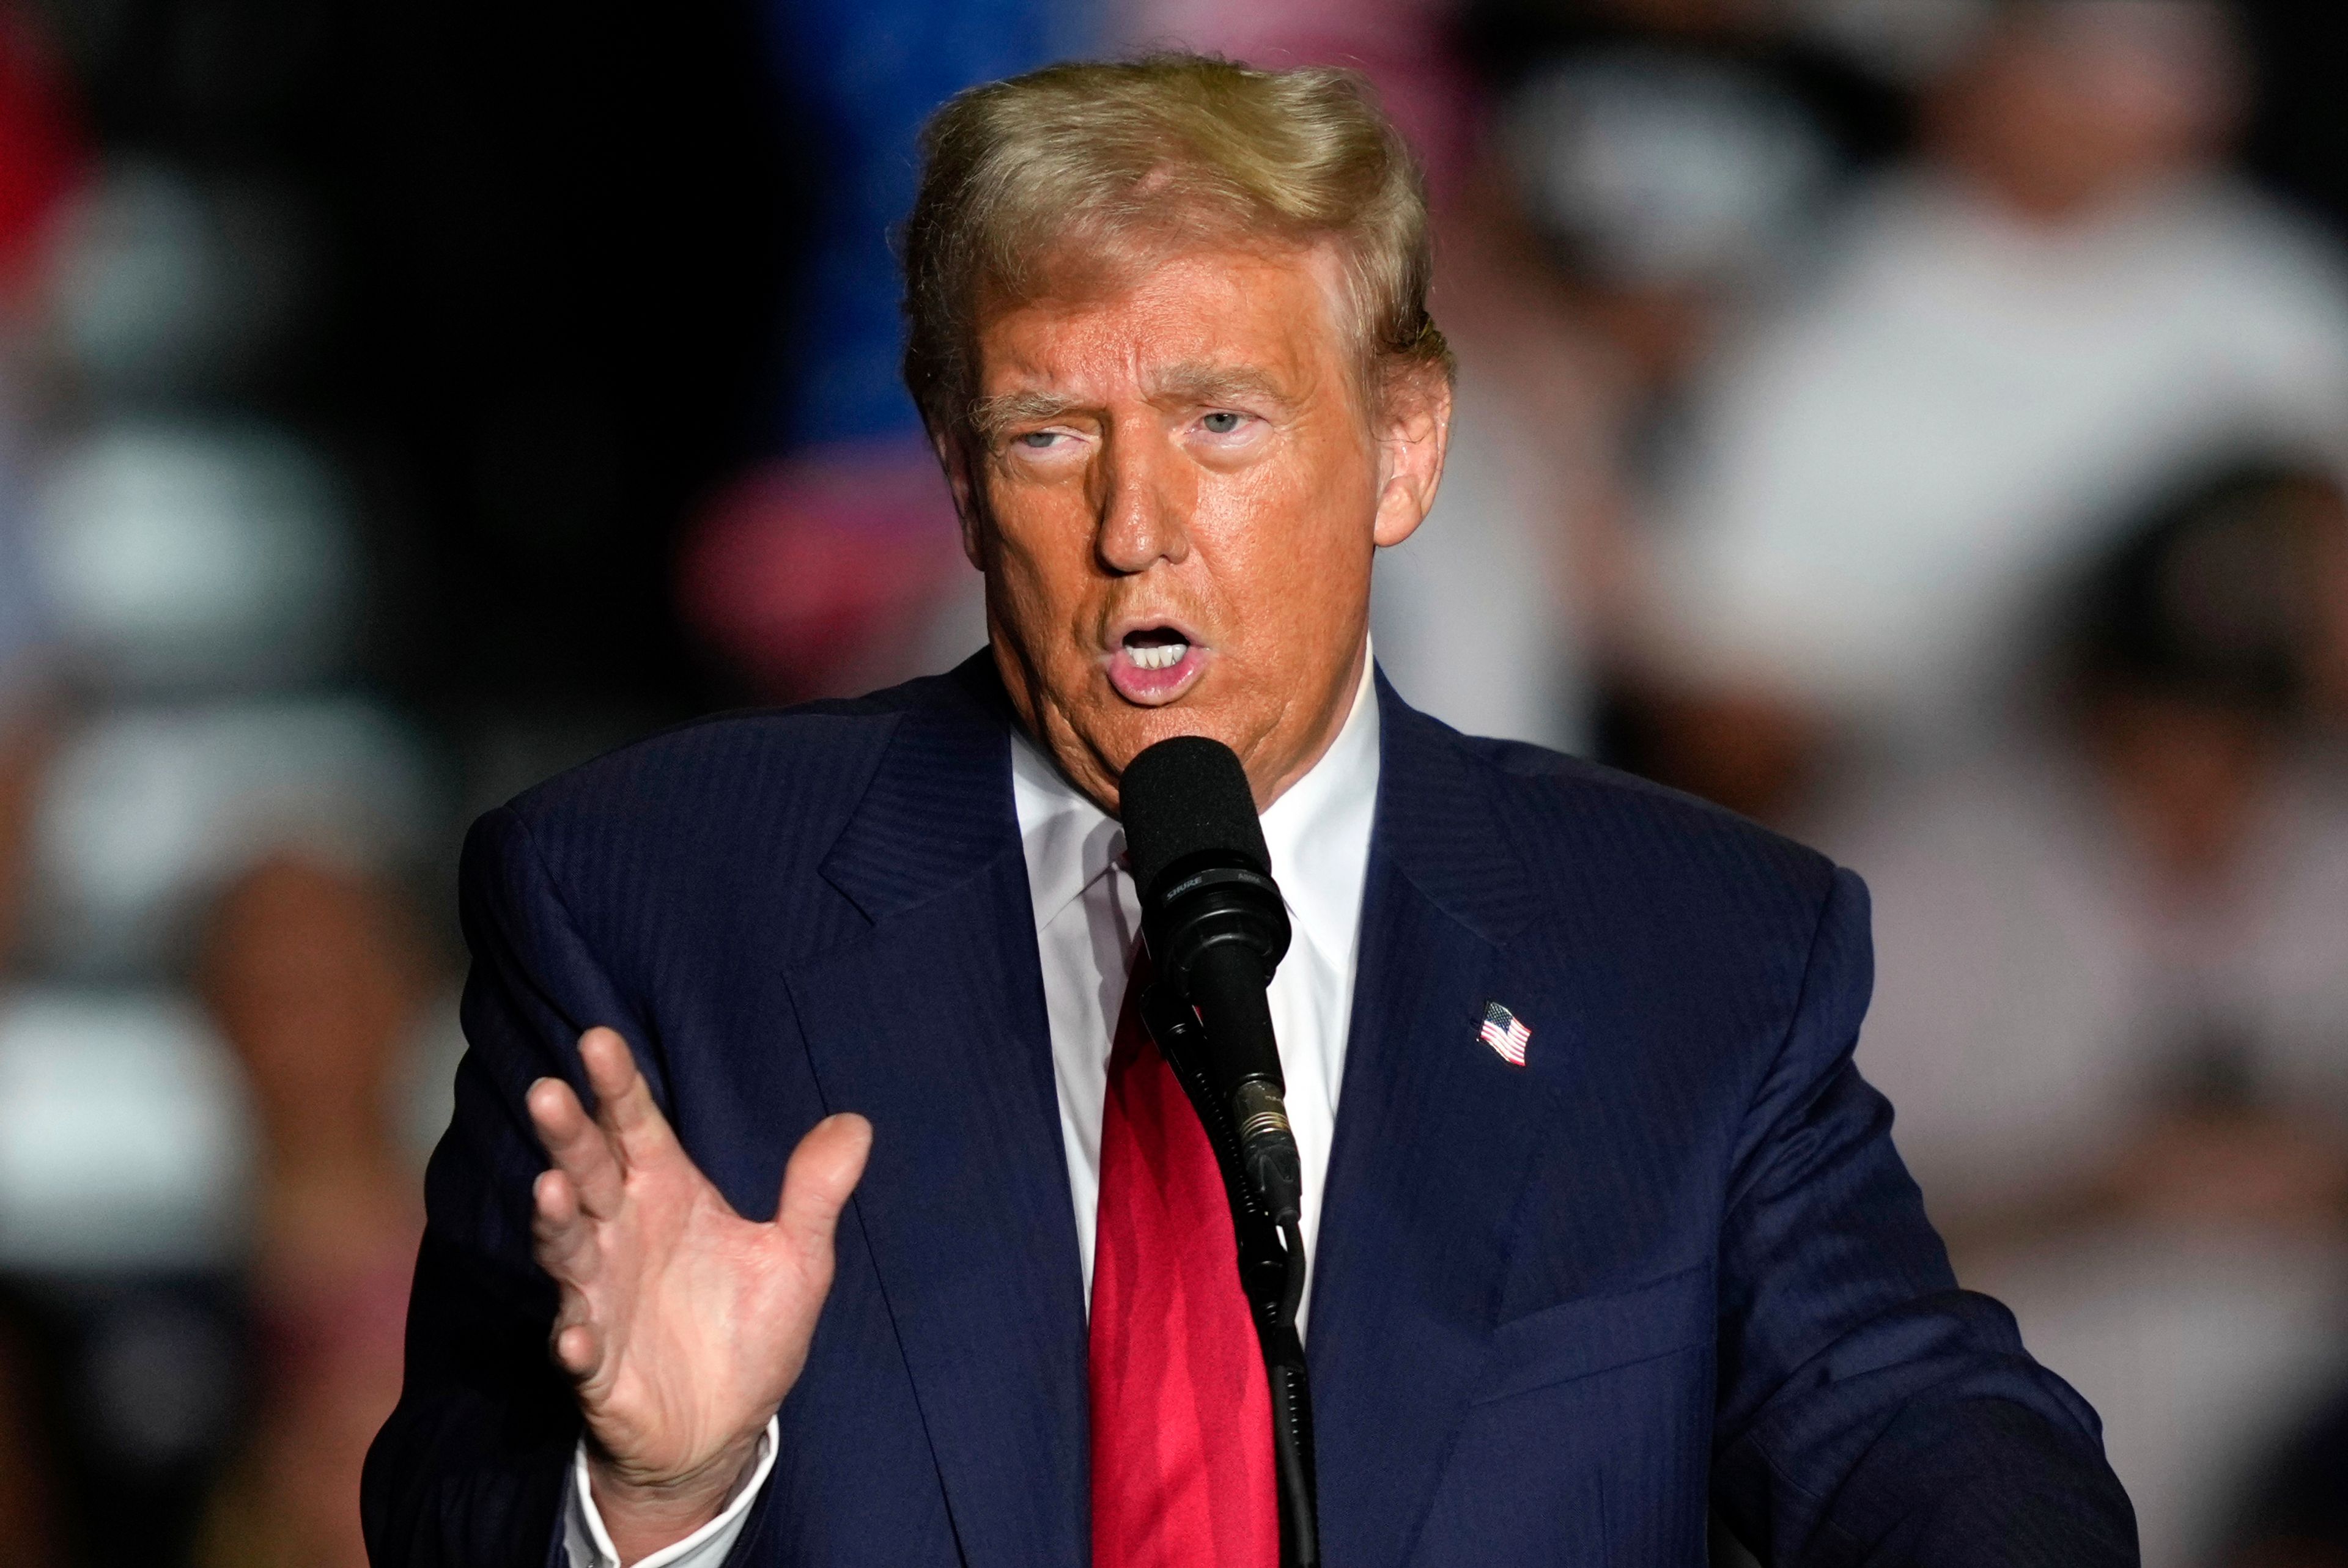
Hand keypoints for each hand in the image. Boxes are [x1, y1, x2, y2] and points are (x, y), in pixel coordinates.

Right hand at [528, 1028, 870, 1562]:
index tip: (599, 1037)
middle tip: (549, 1091)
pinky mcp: (596, 1364)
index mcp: (668, 1196)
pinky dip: (575, 1341)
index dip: (619, 1087)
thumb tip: (856, 1123)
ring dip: (556, 1222)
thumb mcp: (797, 1258)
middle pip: (589, 1173)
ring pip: (569, 1248)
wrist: (719, 1429)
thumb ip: (815, 1192)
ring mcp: (600, 1297)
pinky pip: (579, 1348)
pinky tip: (574, 1337)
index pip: (638, 1128)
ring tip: (549, 1190)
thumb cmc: (747, 1331)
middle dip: (569, 1135)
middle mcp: (623, 1235)